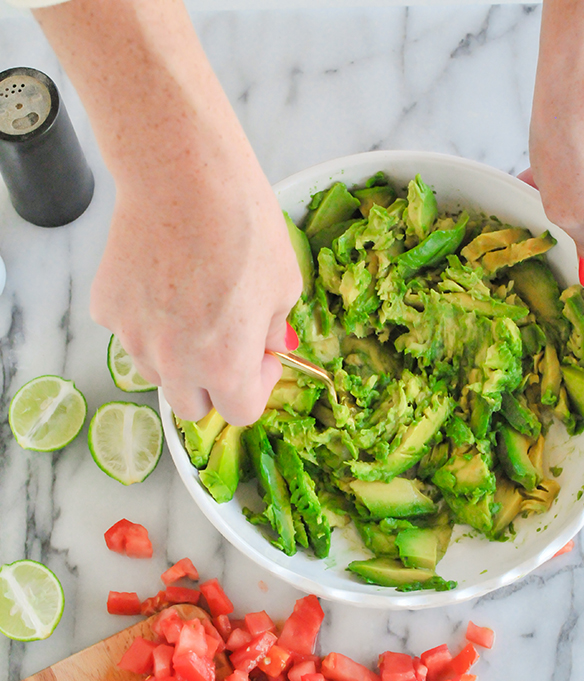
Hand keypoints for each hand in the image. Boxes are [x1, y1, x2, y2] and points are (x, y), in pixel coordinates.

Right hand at [91, 145, 301, 423]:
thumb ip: (273, 331)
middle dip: (214, 384)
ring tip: (193, 306)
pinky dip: (147, 321)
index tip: (262, 358)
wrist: (183, 172)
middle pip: (192, 406)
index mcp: (226, 367)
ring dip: (178, 356)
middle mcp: (176, 363)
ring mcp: (136, 338)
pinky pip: (131, 334)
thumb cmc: (241, 222)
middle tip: (227, 344)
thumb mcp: (284, 284)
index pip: (240, 413)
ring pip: (158, 372)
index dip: (257, 388)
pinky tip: (163, 282)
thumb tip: (268, 347)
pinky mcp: (108, 310)